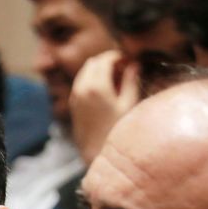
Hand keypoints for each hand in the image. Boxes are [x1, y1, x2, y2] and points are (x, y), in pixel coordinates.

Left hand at [69, 50, 140, 164]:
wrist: (95, 152)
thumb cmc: (116, 130)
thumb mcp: (128, 104)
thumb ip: (130, 81)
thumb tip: (134, 65)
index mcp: (96, 86)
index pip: (105, 59)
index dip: (118, 56)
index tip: (128, 61)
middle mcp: (82, 88)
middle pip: (93, 62)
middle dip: (107, 60)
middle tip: (122, 67)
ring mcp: (75, 96)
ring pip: (84, 71)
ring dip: (98, 69)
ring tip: (114, 78)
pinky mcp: (73, 104)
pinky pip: (80, 82)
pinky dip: (90, 79)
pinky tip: (104, 89)